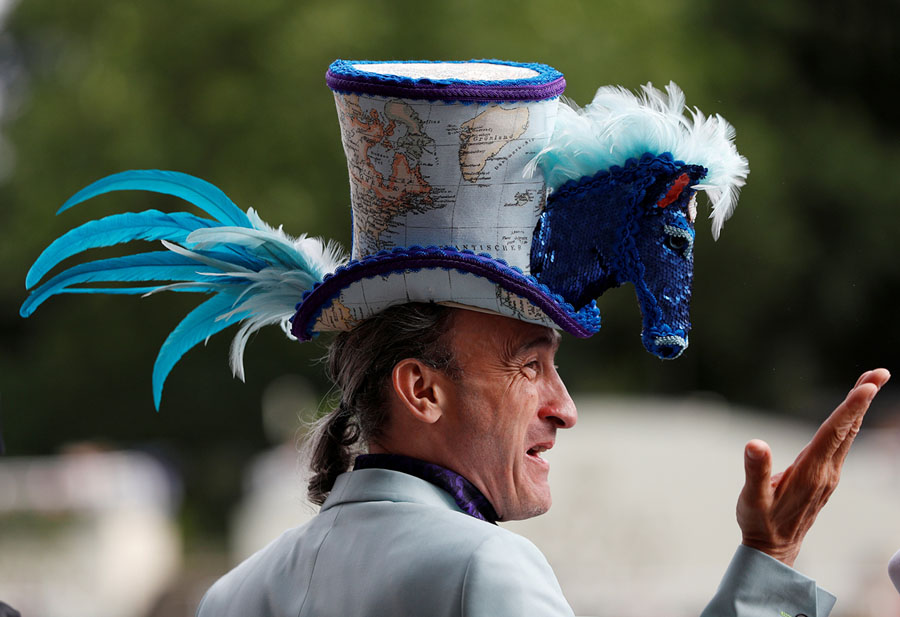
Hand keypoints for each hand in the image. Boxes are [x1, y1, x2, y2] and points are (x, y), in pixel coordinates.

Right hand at [736, 368, 889, 566]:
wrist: (774, 549)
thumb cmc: (759, 522)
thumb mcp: (751, 499)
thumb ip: (755, 471)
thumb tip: (756, 443)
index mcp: (811, 473)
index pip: (834, 433)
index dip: (850, 408)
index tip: (867, 386)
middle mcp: (827, 472)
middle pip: (849, 429)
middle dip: (863, 399)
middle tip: (878, 372)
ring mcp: (830, 475)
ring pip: (848, 434)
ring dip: (859, 408)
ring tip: (868, 383)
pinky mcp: (826, 477)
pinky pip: (842, 443)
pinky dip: (849, 422)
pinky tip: (850, 414)